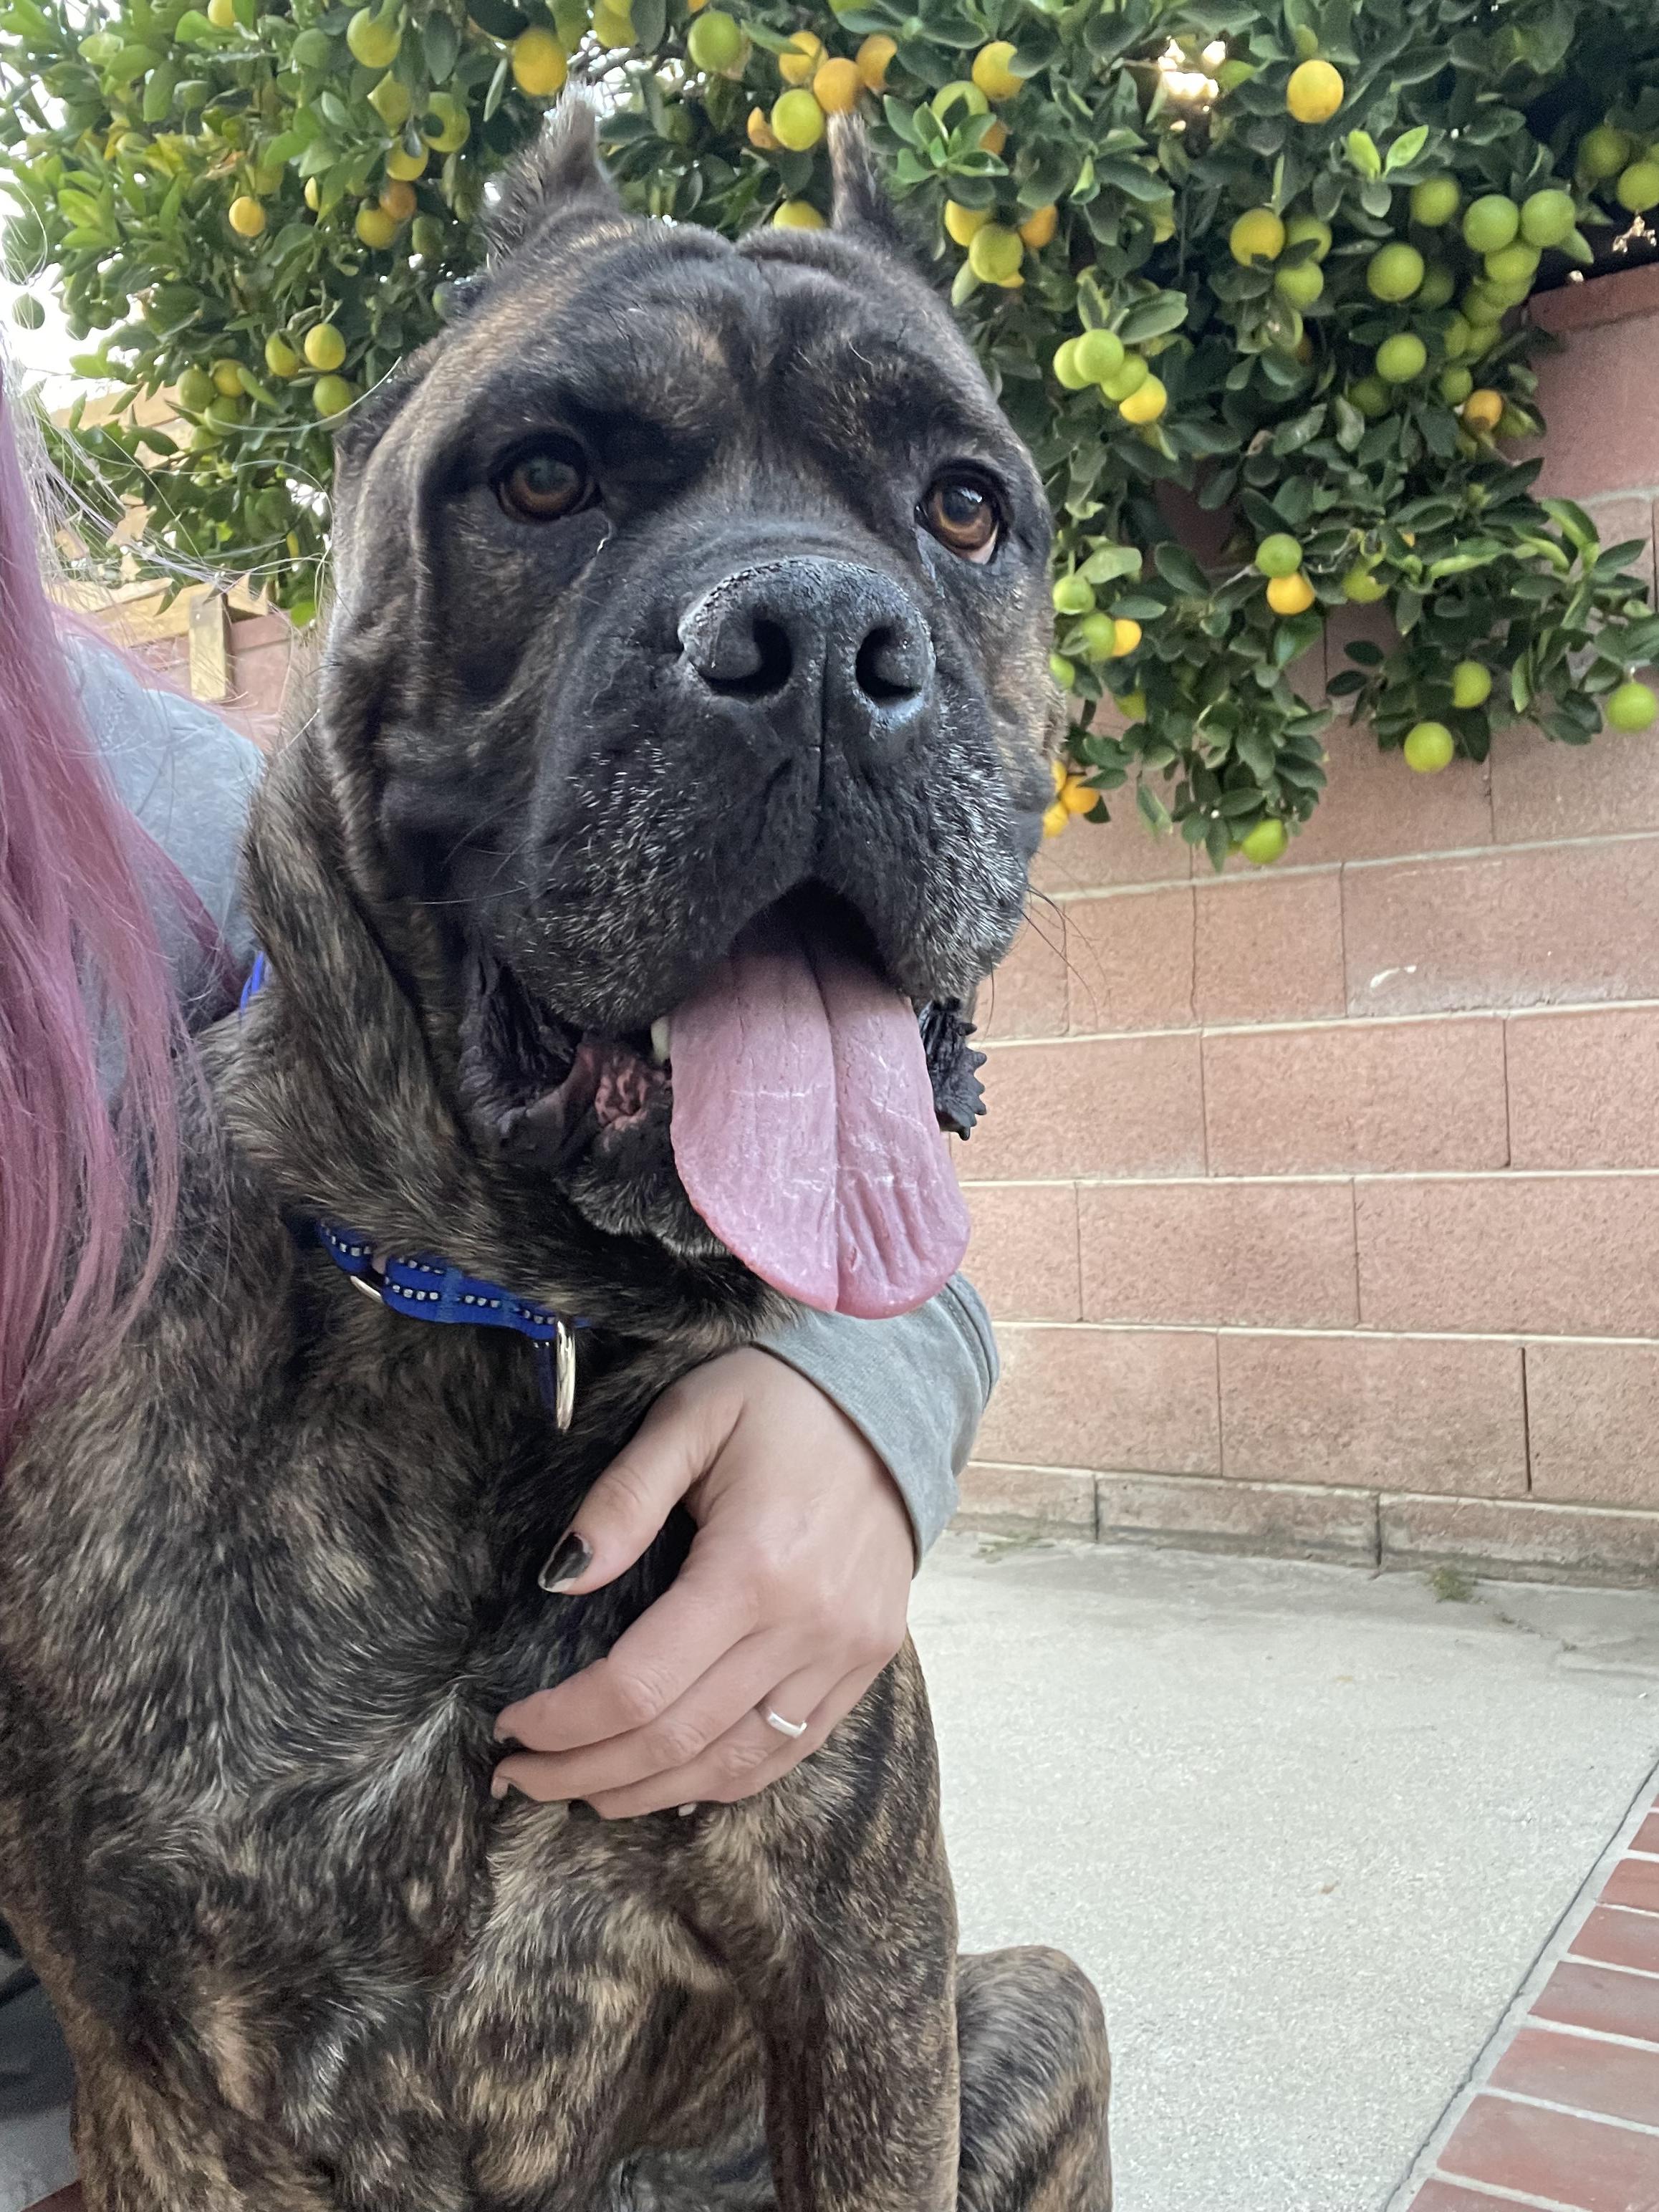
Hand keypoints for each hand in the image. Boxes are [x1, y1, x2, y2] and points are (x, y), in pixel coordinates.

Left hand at [493, 1347, 913, 1818]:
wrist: (890, 1397)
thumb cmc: (779, 1399)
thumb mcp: (689, 1418)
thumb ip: (622, 1500)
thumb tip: (559, 1580)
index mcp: (753, 1568)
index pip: (639, 1685)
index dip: (565, 1722)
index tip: (511, 1727)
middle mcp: (806, 1625)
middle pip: (678, 1739)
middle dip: (585, 1771)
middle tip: (519, 1777)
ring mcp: (845, 1651)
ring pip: (733, 1764)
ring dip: (647, 1790)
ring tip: (581, 1792)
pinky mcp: (867, 1659)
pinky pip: (790, 1749)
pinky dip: (723, 1779)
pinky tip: (670, 1781)